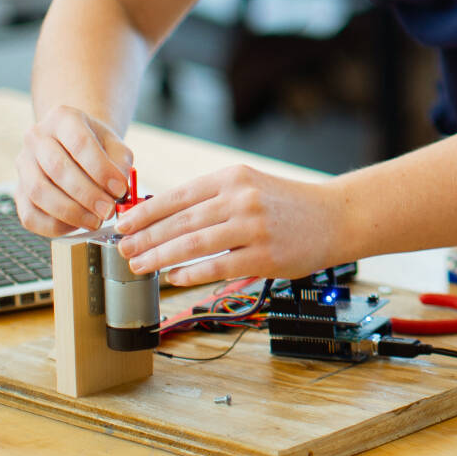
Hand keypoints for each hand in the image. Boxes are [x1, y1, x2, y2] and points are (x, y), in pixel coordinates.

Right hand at [15, 105, 132, 235]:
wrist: (74, 146)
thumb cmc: (98, 147)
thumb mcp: (115, 146)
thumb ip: (120, 164)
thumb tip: (118, 190)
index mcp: (63, 118)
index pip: (80, 143)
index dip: (101, 170)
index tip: (120, 189)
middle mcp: (36, 137)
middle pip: (57, 168)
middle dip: (86, 195)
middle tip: (108, 211)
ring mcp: (23, 164)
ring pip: (39, 192)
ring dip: (70, 212)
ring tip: (95, 221)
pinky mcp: (18, 191)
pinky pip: (29, 215)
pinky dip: (54, 225)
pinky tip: (76, 225)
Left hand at [114, 164, 348, 286]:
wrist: (335, 217)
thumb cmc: (286, 204)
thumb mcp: (249, 186)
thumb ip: (211, 199)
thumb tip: (162, 219)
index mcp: (233, 177)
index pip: (179, 195)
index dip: (145, 211)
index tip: (122, 224)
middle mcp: (242, 198)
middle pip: (180, 221)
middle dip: (145, 238)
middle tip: (122, 249)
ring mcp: (253, 228)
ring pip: (193, 244)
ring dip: (160, 257)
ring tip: (139, 265)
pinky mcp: (264, 256)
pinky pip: (217, 267)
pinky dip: (191, 274)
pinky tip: (174, 278)